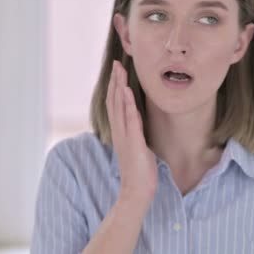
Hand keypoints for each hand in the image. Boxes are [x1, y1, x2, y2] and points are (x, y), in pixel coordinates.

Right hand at [106, 60, 157, 202]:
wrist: (137, 191)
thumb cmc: (140, 170)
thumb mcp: (138, 145)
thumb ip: (135, 130)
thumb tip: (136, 117)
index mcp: (120, 131)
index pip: (115, 104)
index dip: (116, 86)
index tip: (118, 71)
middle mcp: (119, 131)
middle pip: (114, 101)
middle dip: (115, 81)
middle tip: (117, 63)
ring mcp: (124, 136)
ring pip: (118, 106)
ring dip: (119, 87)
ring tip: (120, 70)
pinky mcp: (133, 142)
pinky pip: (129, 120)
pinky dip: (127, 104)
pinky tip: (126, 91)